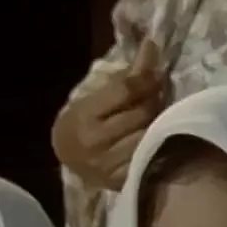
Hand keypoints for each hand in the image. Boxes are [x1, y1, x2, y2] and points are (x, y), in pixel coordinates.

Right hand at [53, 41, 165, 190]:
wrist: (67, 156)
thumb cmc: (83, 119)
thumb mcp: (96, 94)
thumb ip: (125, 75)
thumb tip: (152, 45)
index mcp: (85, 115)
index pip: (126, 90)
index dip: (146, 75)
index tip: (155, 68)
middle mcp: (95, 142)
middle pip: (142, 112)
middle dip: (154, 99)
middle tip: (157, 92)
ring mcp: (109, 165)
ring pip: (149, 134)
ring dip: (158, 121)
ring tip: (156, 113)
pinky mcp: (121, 181)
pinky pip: (149, 156)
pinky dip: (155, 142)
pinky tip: (155, 134)